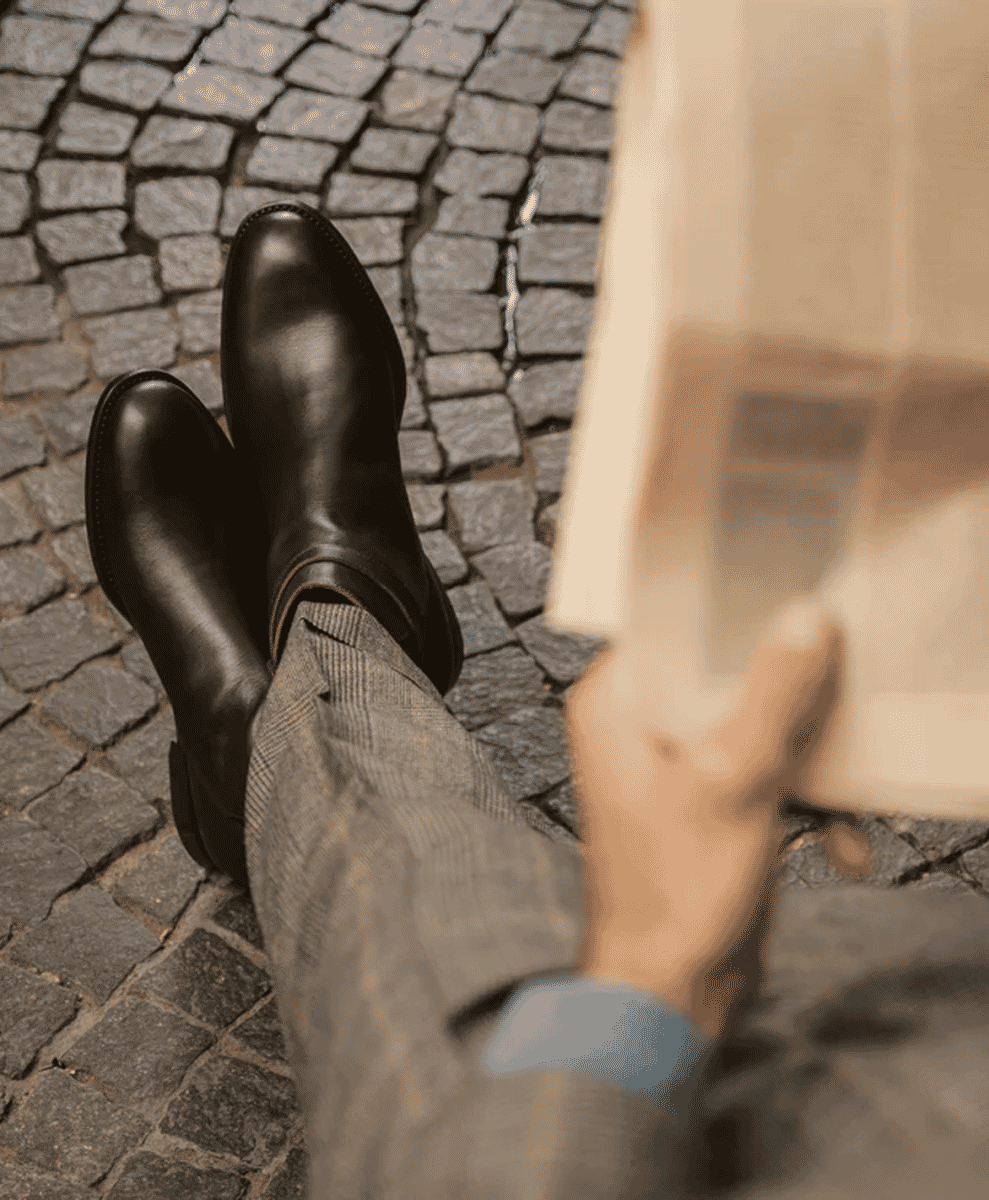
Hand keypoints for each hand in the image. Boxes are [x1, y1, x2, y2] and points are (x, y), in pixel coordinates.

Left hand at [565, 602, 861, 1039]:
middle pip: (726, 674)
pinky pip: (768, 775)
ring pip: (756, 724)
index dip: (732, 608)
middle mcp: (640, 727)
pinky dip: (808, 806)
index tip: (789, 589)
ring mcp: (677, 767)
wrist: (674, 994)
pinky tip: (841, 847)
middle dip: (791, 690)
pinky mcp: (711, 804)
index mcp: (618, 705)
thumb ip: (772, 696)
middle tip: (841, 683)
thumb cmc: (678, 891)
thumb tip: (808, 621)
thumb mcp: (733, 780)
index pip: (673, 625)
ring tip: (849, 786)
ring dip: (810, 757)